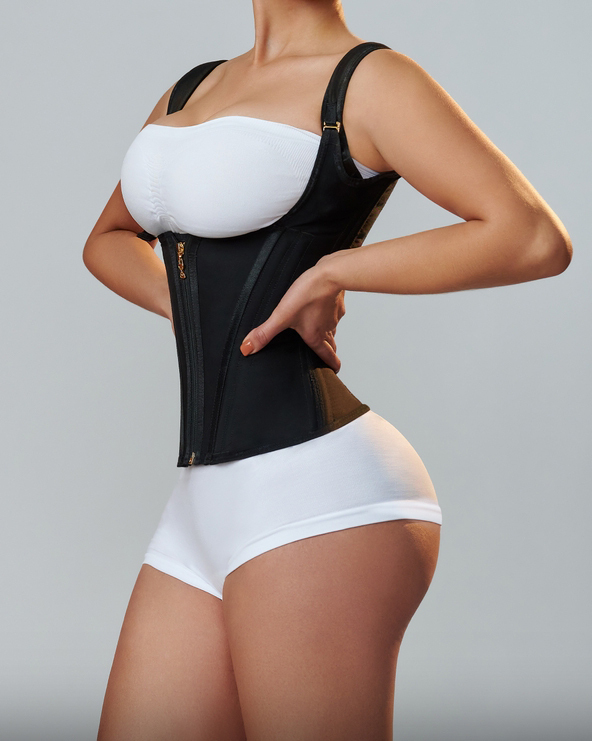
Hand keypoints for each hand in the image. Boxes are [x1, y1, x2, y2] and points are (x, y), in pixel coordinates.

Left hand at [239, 254, 345, 372]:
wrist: (329, 274)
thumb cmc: (309, 294)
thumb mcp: (282, 315)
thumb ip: (264, 333)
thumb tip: (248, 348)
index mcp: (316, 337)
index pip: (328, 357)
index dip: (332, 366)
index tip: (333, 371)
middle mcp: (328, 328)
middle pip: (332, 345)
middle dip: (330, 352)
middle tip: (327, 356)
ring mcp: (334, 315)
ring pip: (332, 328)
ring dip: (327, 332)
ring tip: (318, 331)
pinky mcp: (336, 302)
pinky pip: (334, 312)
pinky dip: (328, 313)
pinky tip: (320, 307)